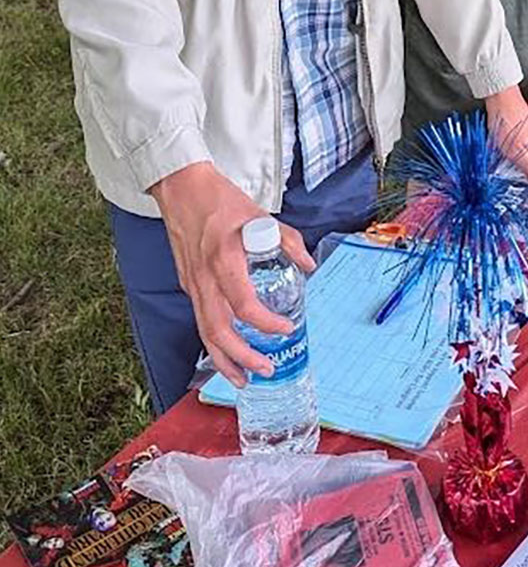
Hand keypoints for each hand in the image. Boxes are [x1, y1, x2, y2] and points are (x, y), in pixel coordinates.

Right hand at [150, 161, 315, 386]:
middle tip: (265, 369)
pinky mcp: (188, 284)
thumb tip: (308, 264)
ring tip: (243, 378)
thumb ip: (287, 240)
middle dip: (242, 357)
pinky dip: (214, 342)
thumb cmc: (219, 199)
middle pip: (218, 329)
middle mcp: (204, 276)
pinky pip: (200, 320)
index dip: (264, 323)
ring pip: (204, 331)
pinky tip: (227, 353)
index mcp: (223, 258)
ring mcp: (193, 282)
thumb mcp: (260, 214)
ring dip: (224, 359)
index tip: (285, 328)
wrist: (181, 188)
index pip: (243, 304)